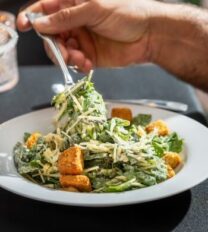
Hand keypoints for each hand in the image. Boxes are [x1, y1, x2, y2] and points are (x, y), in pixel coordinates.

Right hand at [17, 0, 160, 71]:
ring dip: (66, 57)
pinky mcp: (89, 56)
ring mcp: (81, 40)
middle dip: (53, 45)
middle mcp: (74, 23)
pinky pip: (75, 63)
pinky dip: (77, 66)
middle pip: (50, 35)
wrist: (149, 35)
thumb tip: (41, 24)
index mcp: (73, 4)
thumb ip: (67, 16)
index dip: (32, 17)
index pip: (45, 9)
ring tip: (80, 59)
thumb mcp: (95, 9)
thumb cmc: (127, 13)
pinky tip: (87, 64)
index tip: (24, 27)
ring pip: (61, 52)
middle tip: (63, 52)